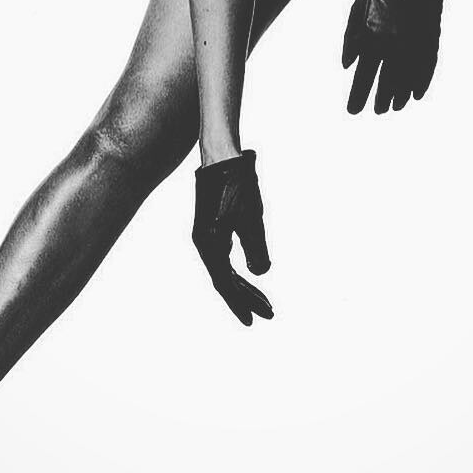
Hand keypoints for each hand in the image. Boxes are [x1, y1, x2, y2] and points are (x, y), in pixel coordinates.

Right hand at [192, 148, 273, 325]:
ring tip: (261, 299)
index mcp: (210, 243)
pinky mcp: (211, 225)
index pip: (226, 283)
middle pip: (225, 279)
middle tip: (268, 313)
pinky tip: (247, 272)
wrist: (222, 155)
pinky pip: (223, 256)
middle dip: (246, 297)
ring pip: (224, 268)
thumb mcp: (252, 218)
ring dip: (243, 284)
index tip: (259, 317)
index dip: (243, 302)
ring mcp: (206, 234)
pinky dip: (236, 268)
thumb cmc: (238, 185)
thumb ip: (256, 247)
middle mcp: (204, 242)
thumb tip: (260, 273)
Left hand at [341, 0, 447, 113]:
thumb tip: (347, 65)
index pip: (364, 77)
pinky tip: (416, 94)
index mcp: (371, 39)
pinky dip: (420, 82)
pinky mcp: (430, 38)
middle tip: (377, 111)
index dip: (358, 96)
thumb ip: (350, 40)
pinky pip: (426, 67)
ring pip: (407, 79)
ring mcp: (413, 43)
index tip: (354, 111)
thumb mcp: (356, 10)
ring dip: (400, 95)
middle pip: (386, 83)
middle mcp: (393, 46)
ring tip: (395, 107)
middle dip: (380, 100)